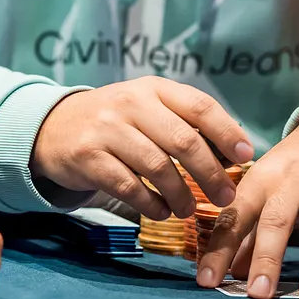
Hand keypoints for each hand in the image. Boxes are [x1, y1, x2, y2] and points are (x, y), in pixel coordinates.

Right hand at [32, 78, 255, 219]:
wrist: (52, 127)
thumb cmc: (114, 122)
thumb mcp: (146, 108)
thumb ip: (183, 122)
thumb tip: (234, 153)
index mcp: (151, 88)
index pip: (199, 106)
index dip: (228, 132)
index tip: (245, 157)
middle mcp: (129, 103)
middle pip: (183, 141)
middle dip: (211, 174)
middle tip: (225, 197)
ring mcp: (105, 129)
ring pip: (158, 167)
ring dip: (181, 195)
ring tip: (188, 210)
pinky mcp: (87, 157)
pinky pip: (129, 187)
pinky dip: (151, 205)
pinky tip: (160, 211)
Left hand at [196, 108, 298, 298]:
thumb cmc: (293, 166)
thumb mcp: (266, 187)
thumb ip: (250, 230)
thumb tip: (231, 271)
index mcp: (259, 179)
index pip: (234, 217)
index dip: (219, 250)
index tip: (206, 282)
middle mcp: (290, 181)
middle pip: (276, 220)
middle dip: (266, 258)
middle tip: (258, 294)